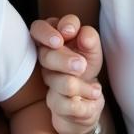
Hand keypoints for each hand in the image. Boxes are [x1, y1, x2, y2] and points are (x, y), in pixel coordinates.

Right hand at [32, 15, 104, 133]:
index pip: (38, 29)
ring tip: (96, 89)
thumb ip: (89, 37)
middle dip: (64, 60)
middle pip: (45, 56)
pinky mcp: (54, 102)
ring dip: (79, 85)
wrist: (87, 95)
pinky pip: (64, 104)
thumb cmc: (85, 62)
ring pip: (56, 81)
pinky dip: (84, 102)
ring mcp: (49, 80)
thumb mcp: (92, 48)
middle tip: (81, 65)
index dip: (49, 32)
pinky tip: (93, 97)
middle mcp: (45, 57)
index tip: (67, 33)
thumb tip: (83, 36)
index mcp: (51, 38)